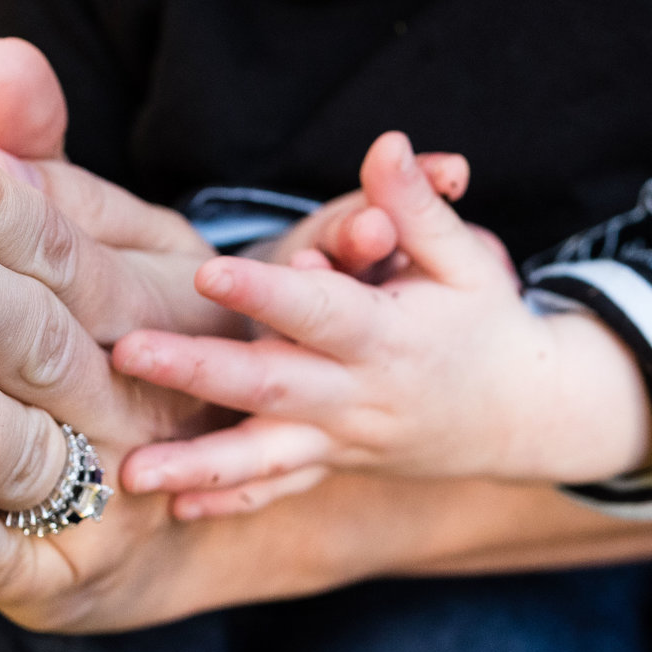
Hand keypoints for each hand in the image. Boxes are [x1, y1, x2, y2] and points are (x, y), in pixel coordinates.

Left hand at [110, 132, 651, 517]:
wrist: (523, 416)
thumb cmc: (486, 323)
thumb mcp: (464, 259)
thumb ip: (417, 206)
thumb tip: (388, 143)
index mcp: (388, 337)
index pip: (319, 310)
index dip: (266, 289)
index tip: (207, 269)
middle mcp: (359, 395)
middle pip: (270, 385)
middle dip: (196, 371)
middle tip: (127, 353)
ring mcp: (342, 438)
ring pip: (263, 458)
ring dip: (196, 465)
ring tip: (131, 471)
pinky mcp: (332, 464)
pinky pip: (276, 491)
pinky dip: (229, 502)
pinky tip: (175, 509)